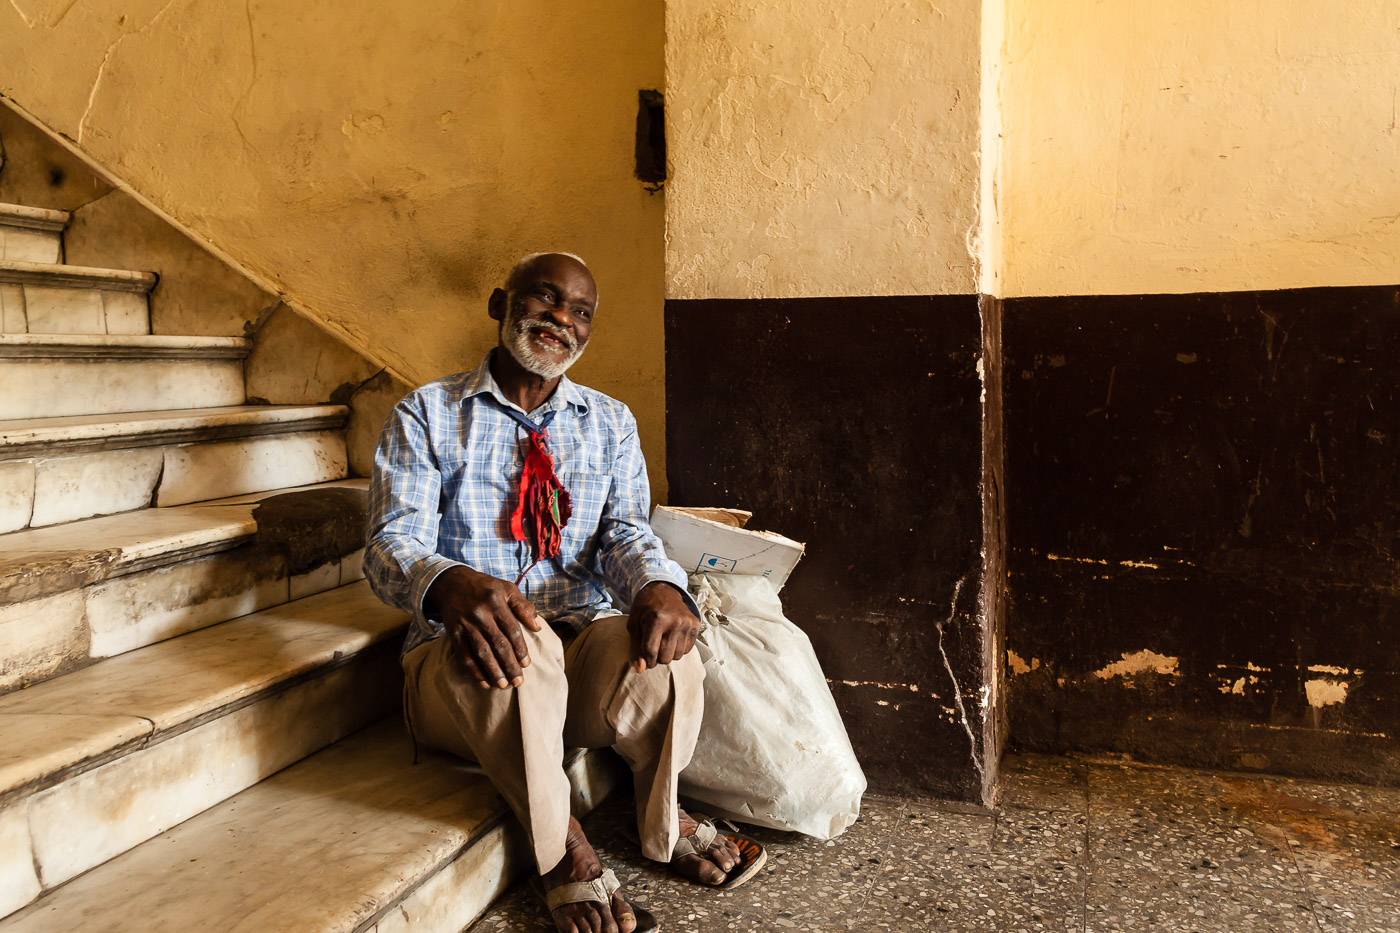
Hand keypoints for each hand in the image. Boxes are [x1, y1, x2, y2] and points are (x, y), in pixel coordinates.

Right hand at [425, 566, 541, 688]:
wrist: (451, 582)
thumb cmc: (485, 587)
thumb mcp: (507, 588)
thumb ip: (523, 606)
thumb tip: (537, 627)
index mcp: (496, 603)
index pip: (511, 630)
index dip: (520, 649)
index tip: (526, 664)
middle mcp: (481, 615)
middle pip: (498, 644)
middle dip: (509, 665)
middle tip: (518, 681)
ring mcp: (466, 625)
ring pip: (481, 652)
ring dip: (492, 671)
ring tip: (502, 685)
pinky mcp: (454, 633)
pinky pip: (464, 655)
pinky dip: (473, 670)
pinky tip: (483, 682)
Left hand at [627, 581, 701, 672]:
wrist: (664, 590)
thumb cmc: (645, 608)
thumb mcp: (634, 625)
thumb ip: (636, 648)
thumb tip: (641, 670)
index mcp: (657, 619)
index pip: (651, 651)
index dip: (646, 660)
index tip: (644, 658)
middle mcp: (675, 621)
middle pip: (665, 657)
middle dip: (657, 657)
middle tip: (654, 646)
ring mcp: (687, 623)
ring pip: (677, 656)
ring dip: (668, 653)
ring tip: (663, 640)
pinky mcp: (696, 625)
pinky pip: (687, 650)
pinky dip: (678, 648)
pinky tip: (673, 637)